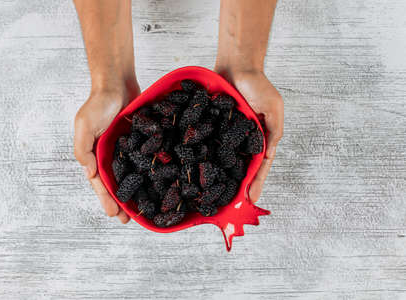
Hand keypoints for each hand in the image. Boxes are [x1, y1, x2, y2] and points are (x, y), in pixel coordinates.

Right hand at [74, 82, 139, 222]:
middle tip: (128, 220)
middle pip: (114, 183)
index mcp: (93, 155)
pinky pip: (141, 161)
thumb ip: (82, 150)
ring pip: (129, 176)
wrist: (117, 82)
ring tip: (141, 209)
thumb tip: (89, 175)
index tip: (114, 215)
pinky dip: (145, 173)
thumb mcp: (84, 126)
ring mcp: (124, 149)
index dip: (106, 199)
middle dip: (120, 202)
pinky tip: (154, 183)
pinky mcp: (138, 142)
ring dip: (133, 192)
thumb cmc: (98, 103)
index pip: (99, 183)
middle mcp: (108, 155)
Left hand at [216, 68, 283, 202]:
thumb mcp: (273, 110)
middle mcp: (243, 139)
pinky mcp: (212, 126)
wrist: (236, 65)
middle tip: (230, 204)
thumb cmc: (258, 86)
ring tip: (213, 193)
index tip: (250, 199)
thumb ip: (271, 133)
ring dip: (220, 175)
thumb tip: (267, 158)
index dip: (256, 182)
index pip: (259, 165)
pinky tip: (199, 168)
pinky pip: (208, 143)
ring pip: (223, 159)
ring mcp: (227, 134)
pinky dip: (204, 155)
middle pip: (240, 166)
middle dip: (236, 184)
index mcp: (261, 138)